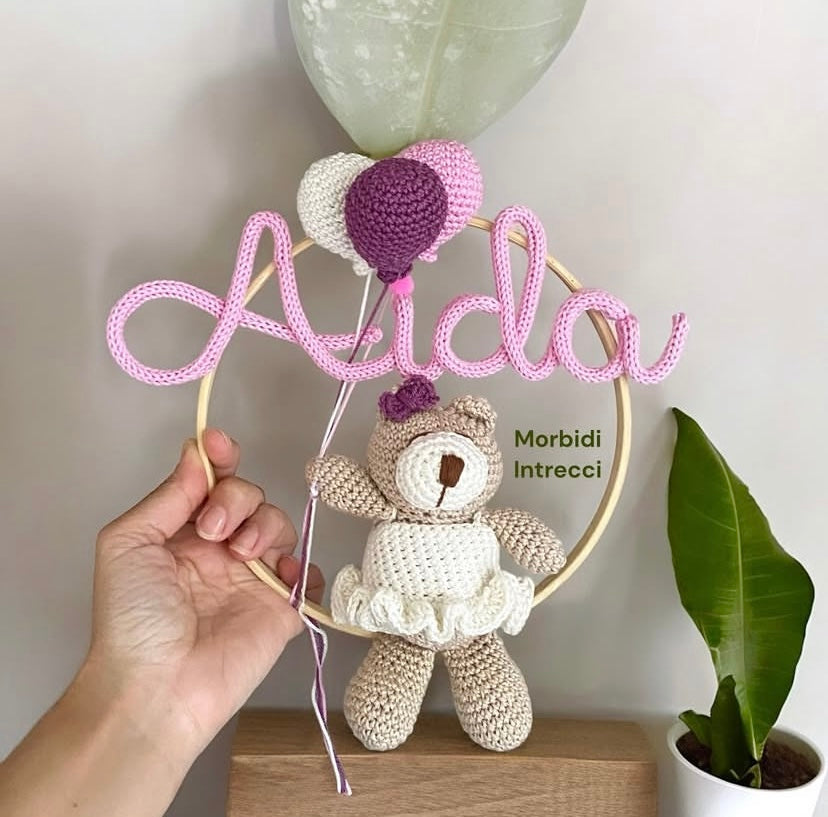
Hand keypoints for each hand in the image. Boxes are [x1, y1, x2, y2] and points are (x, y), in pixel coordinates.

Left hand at [87, 429, 322, 753]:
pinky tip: (283, 576)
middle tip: (214, 531)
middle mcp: (221, 549)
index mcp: (184, 531)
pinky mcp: (283, 608)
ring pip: (281, 525)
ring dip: (266, 527)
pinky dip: (305, 569)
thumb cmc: (132, 617)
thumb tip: (199, 451)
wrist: (157, 686)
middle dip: (238, 499)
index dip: (221, 457)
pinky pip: (310, 575)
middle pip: (251, 495)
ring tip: (243, 555)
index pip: (213, 481)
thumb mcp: (129, 542)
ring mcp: (254, 578)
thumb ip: (169, 495)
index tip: (220, 444)